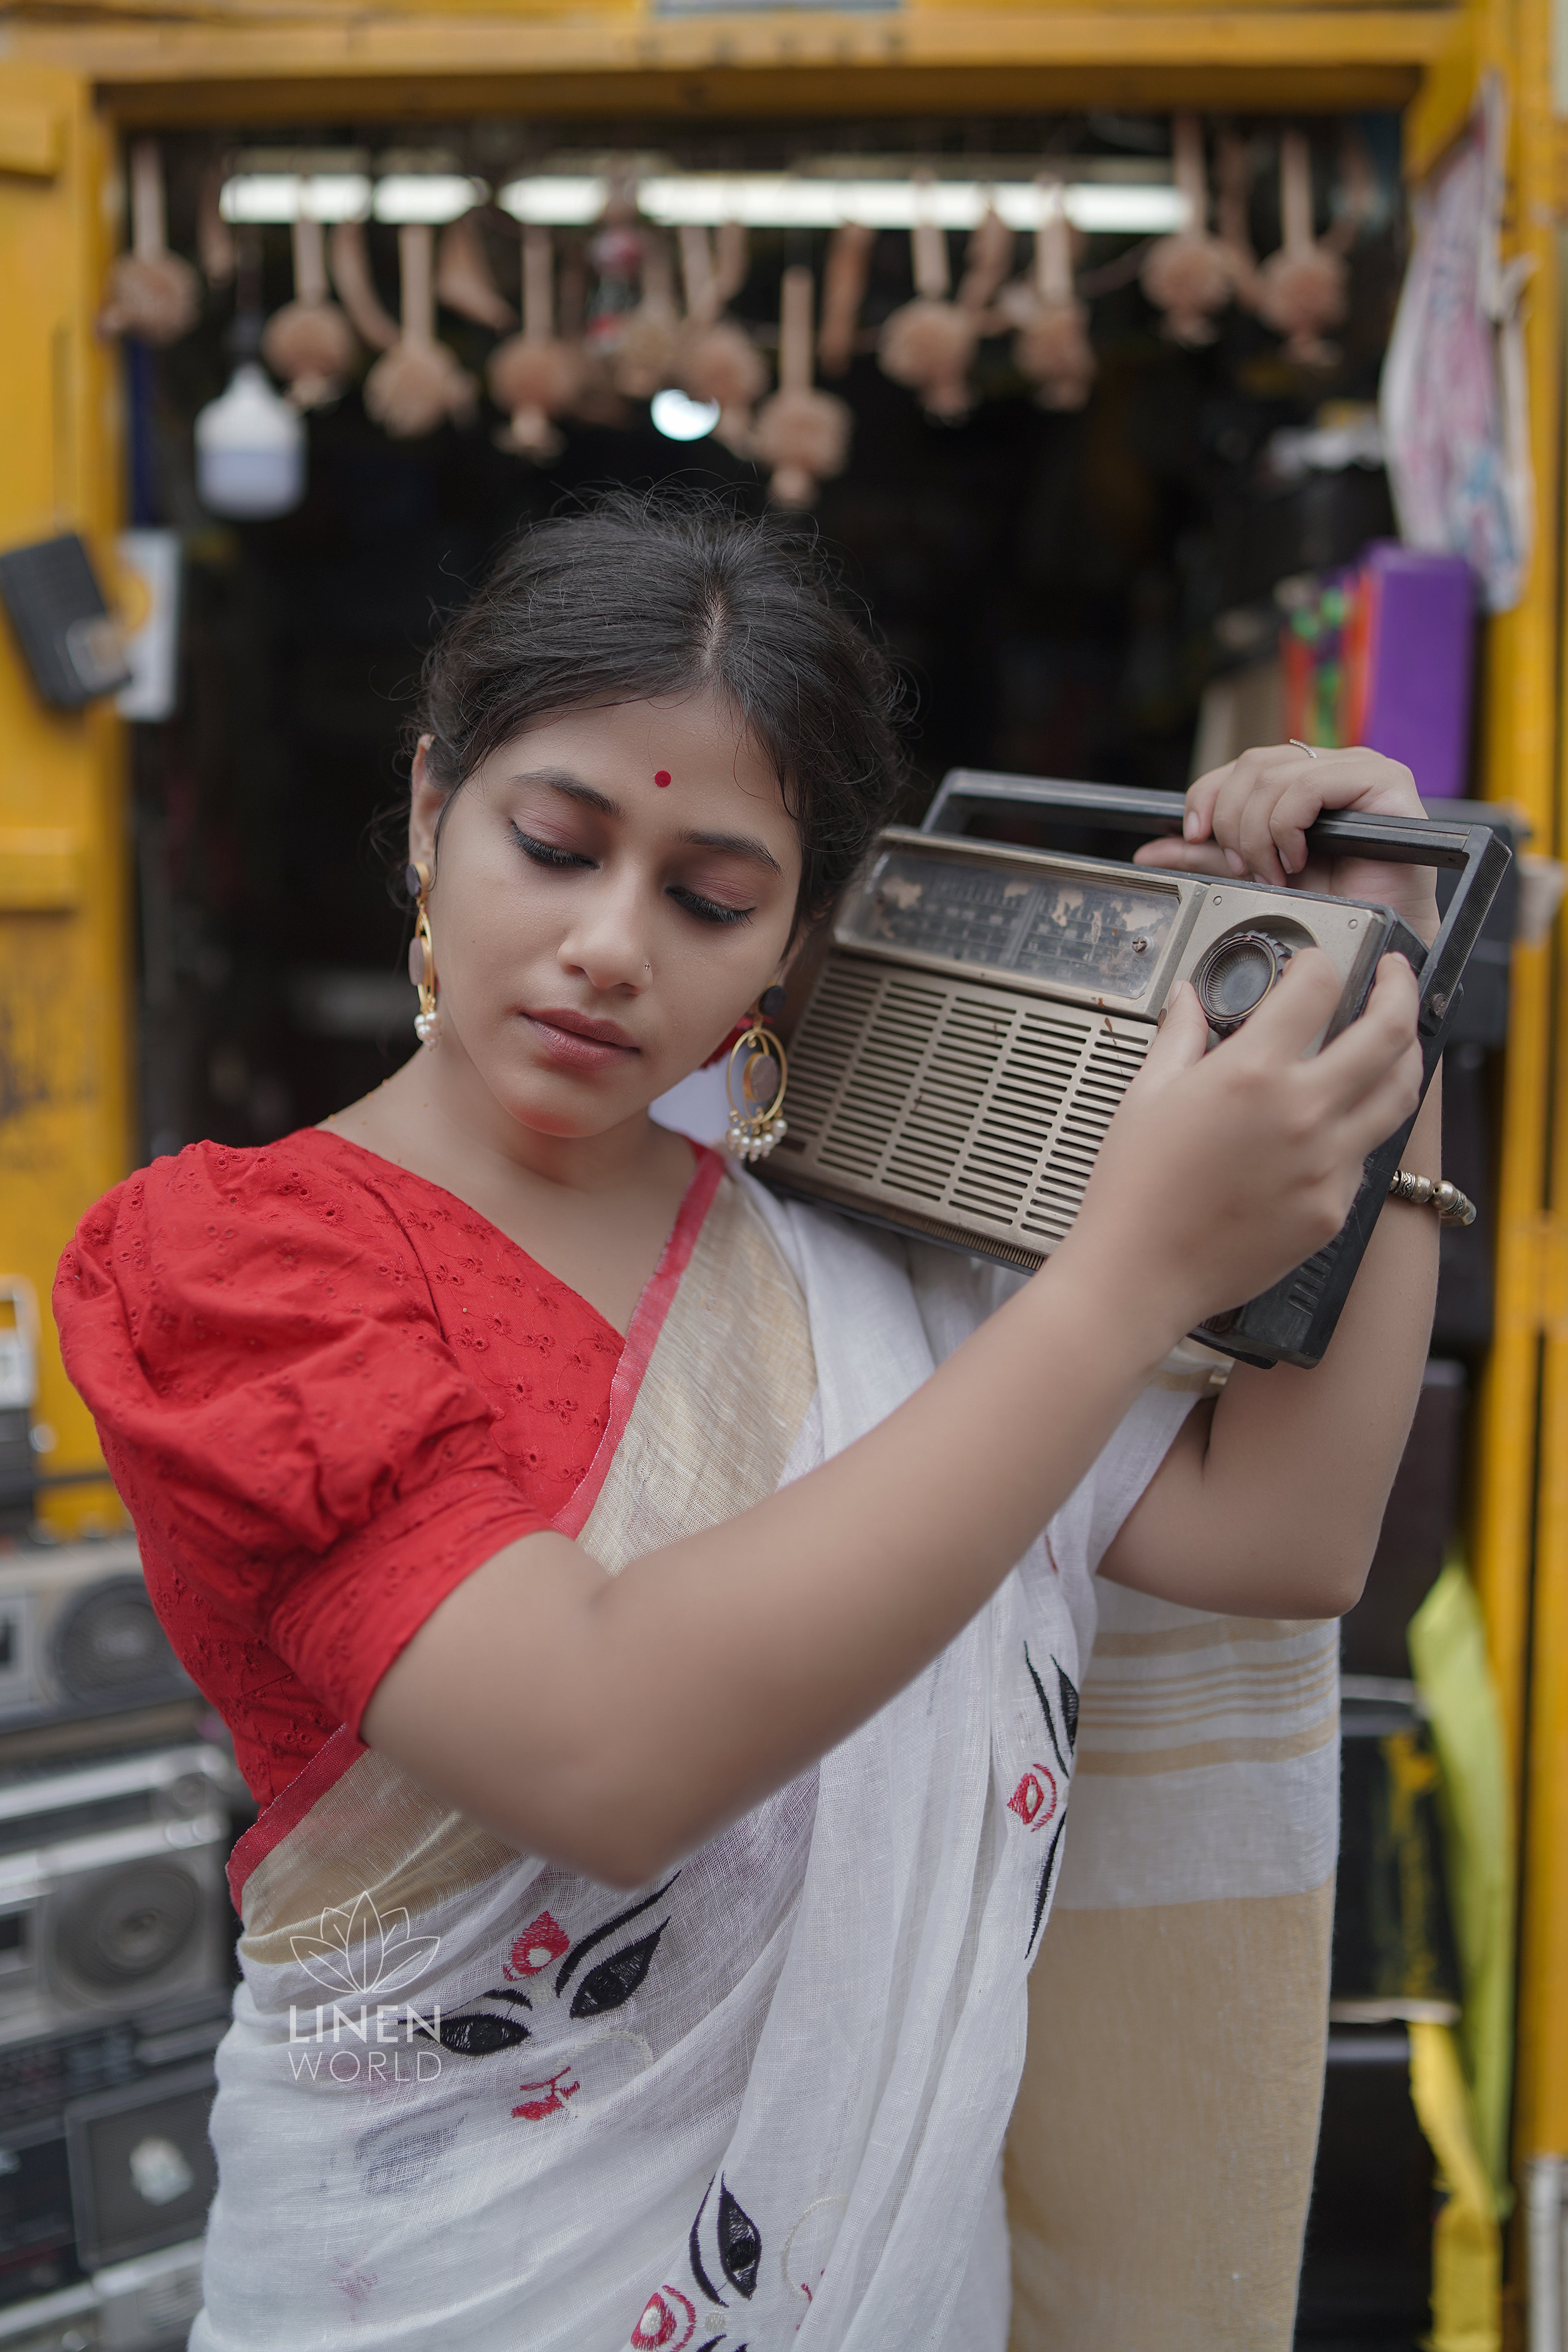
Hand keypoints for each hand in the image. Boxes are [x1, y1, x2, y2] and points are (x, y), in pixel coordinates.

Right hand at [1058, 947, 1423, 1335]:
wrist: (1139, 1275)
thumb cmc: (1134, 1190)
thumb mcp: (1145, 1097)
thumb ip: (1179, 1036)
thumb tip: (1188, 1000)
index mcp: (1252, 1073)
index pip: (1317, 987)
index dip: (1320, 962)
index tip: (1317, 964)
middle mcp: (1302, 1113)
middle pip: (1389, 1032)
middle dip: (1399, 989)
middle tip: (1394, 976)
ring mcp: (1326, 1164)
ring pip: (1399, 1094)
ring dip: (1404, 1056)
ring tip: (1393, 1041)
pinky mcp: (1332, 1208)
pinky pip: (1366, 1156)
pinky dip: (1359, 1128)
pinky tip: (1338, 1121)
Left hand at [1132, 744, 1440, 945]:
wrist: (1381, 937)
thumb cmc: (1331, 906)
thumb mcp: (1254, 876)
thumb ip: (1206, 858)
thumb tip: (1150, 849)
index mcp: (1301, 778)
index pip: (1238, 767)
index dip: (1207, 798)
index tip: (1196, 838)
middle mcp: (1330, 765)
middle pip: (1250, 768)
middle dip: (1233, 825)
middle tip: (1246, 868)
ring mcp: (1359, 768)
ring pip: (1273, 778)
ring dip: (1260, 835)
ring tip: (1277, 873)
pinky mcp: (1384, 782)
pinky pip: (1308, 787)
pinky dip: (1288, 828)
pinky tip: (1298, 859)